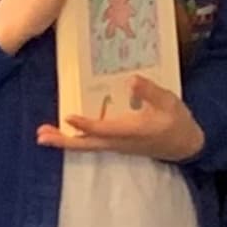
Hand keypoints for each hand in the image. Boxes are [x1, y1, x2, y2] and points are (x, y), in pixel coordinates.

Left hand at [41, 78, 204, 162]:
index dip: (86, 124)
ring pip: (86, 146)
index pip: (103, 129)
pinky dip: (76, 138)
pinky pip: (92, 144)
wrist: (186, 145)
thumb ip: (149, 92)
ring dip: (65, 141)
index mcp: (131, 131)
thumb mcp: (168, 102)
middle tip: (41, 135)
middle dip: (63, 141)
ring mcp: (117, 145)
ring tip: (44, 134)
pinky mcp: (117, 145)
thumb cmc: (177, 122)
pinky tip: (66, 131)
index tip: (68, 116)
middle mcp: (119, 142)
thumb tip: (131, 81)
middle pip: (86, 144)